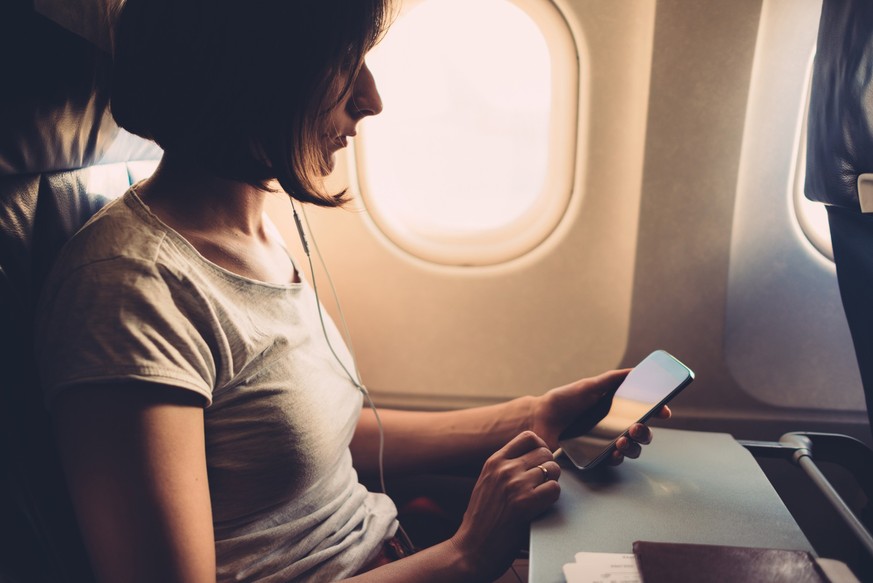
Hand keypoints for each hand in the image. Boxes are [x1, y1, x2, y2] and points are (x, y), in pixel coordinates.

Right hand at [450, 431, 560, 580]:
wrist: (471, 548)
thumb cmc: (480, 521)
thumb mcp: (486, 483)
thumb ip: (504, 468)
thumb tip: (532, 460)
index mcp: (494, 461)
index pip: (528, 437)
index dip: (541, 447)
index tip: (541, 460)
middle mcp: (505, 469)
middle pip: (544, 452)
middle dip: (549, 467)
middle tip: (543, 483)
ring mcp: (515, 485)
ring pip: (552, 469)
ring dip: (552, 483)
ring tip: (541, 496)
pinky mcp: (526, 503)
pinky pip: (554, 489)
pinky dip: (553, 498)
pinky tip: (541, 506)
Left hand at [530, 369, 671, 464]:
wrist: (539, 419)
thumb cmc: (563, 400)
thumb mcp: (588, 386)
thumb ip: (611, 380)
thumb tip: (635, 371)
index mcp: (616, 408)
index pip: (644, 411)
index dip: (658, 412)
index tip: (664, 412)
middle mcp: (615, 426)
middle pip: (642, 433)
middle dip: (645, 433)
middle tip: (637, 427)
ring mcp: (606, 442)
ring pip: (632, 449)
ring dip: (633, 447)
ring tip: (623, 441)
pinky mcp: (596, 456)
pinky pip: (613, 460)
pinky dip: (618, 457)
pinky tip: (614, 453)